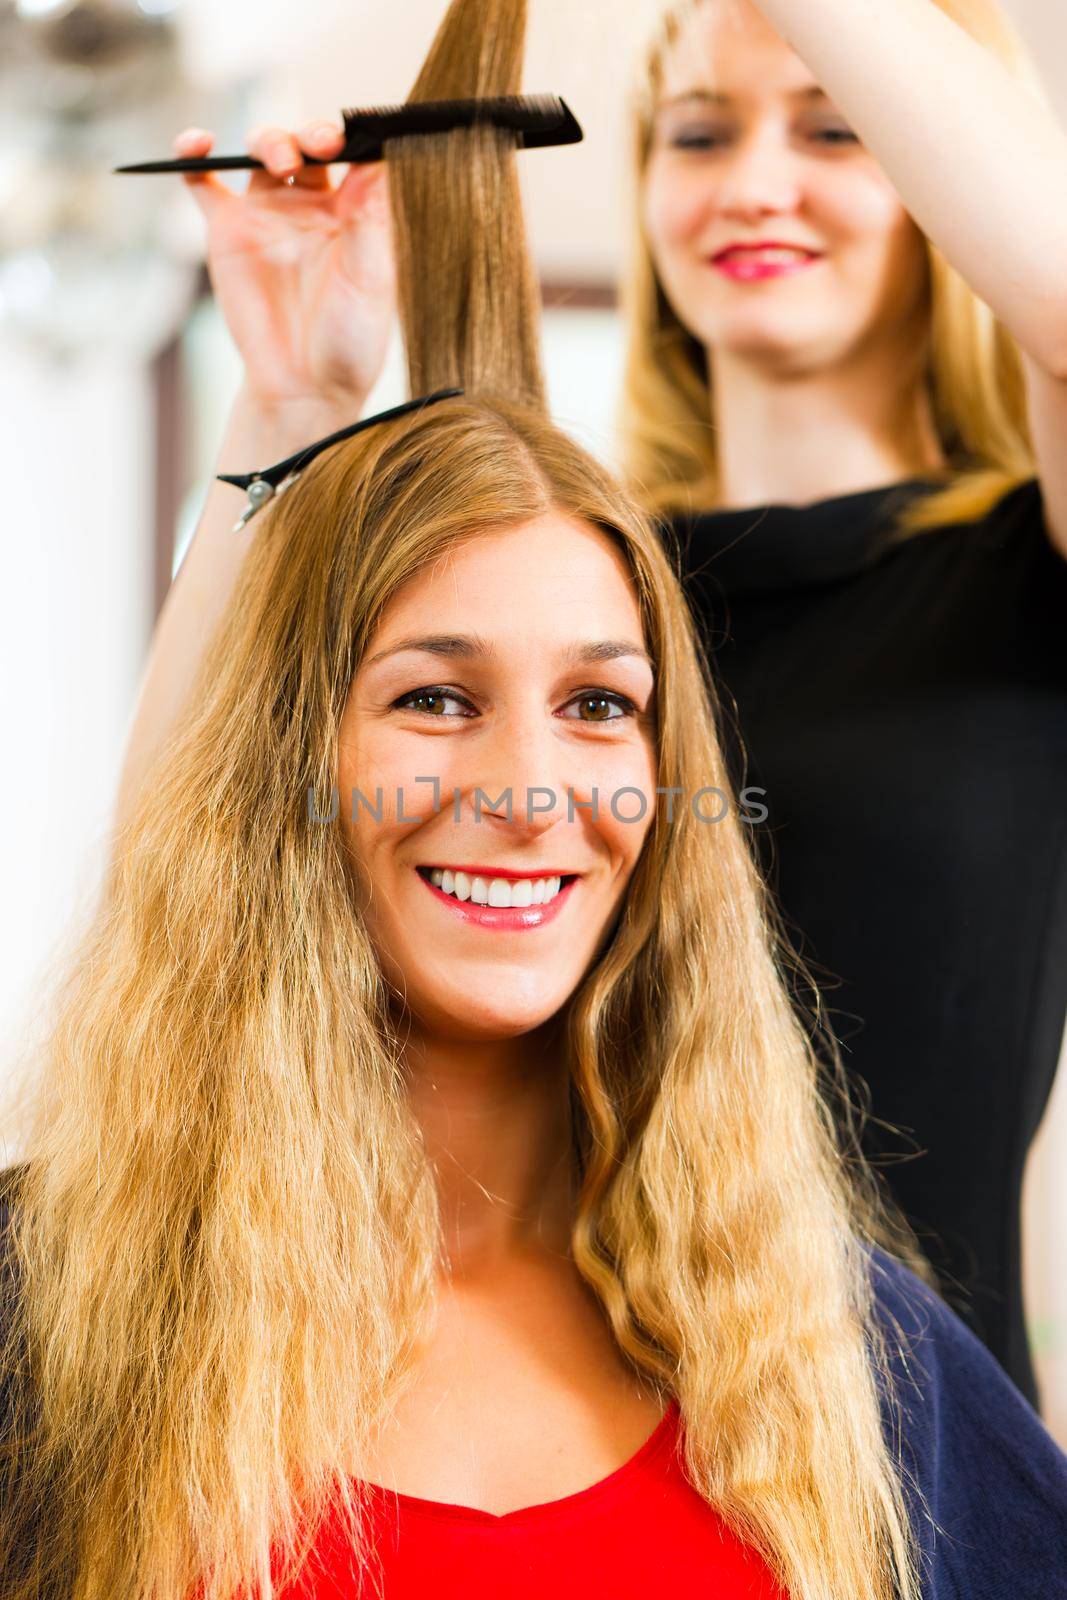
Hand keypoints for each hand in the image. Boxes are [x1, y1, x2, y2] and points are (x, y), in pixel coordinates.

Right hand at [173, 120, 395, 414]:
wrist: (303, 386)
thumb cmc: (348, 340)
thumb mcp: (370, 279)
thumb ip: (370, 218)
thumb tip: (377, 156)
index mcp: (354, 212)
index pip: (354, 154)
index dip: (354, 135)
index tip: (354, 135)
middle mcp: (311, 205)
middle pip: (308, 142)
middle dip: (311, 133)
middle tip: (317, 145)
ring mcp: (268, 213)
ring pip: (262, 150)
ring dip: (268, 138)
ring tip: (275, 158)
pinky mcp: (227, 229)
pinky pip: (205, 181)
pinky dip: (196, 154)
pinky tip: (198, 143)